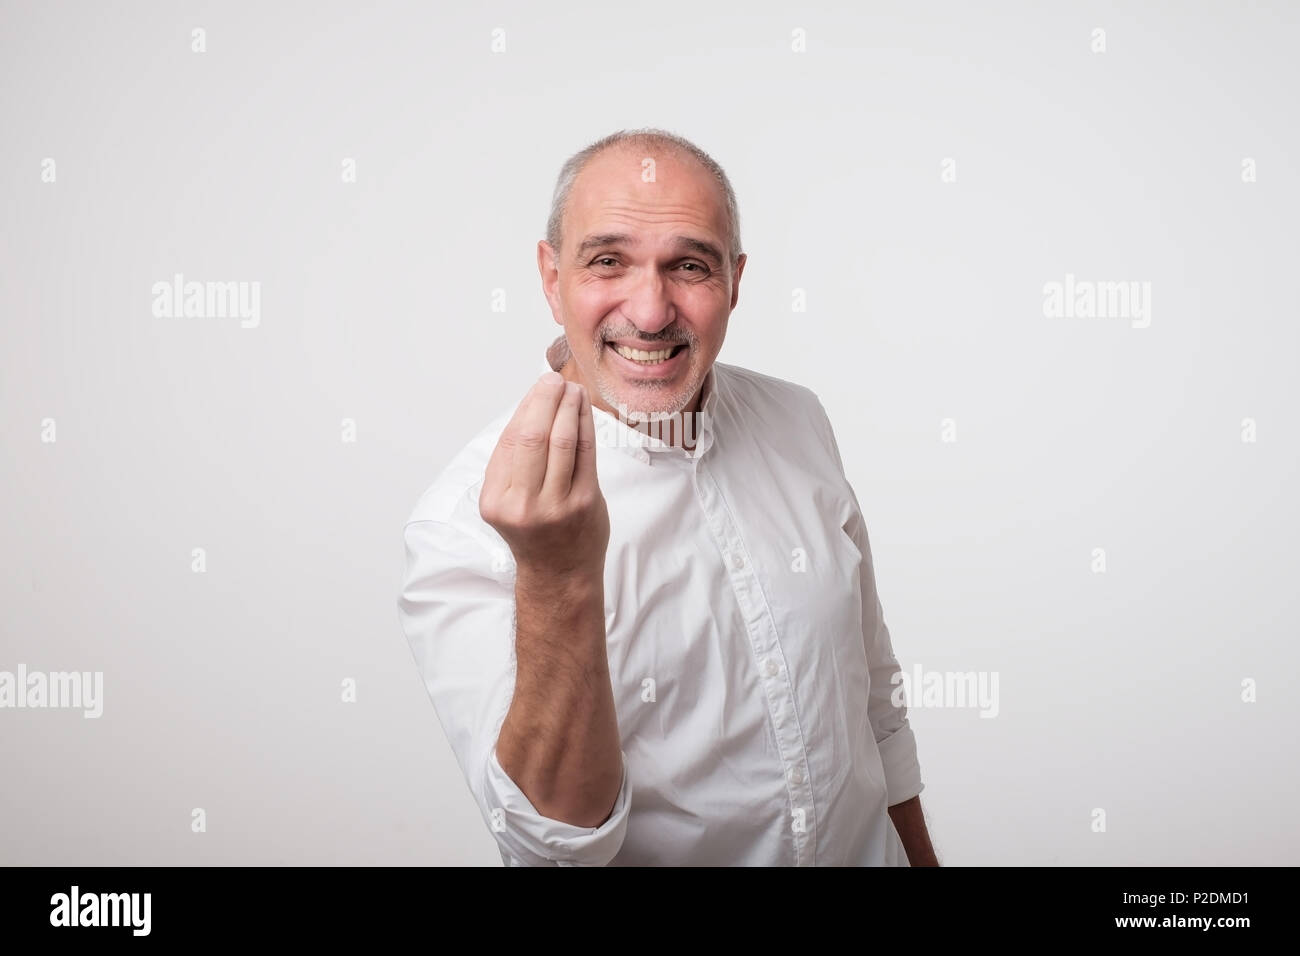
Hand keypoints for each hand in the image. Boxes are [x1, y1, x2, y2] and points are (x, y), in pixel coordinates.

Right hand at [479, 371, 608, 577]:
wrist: (559, 574)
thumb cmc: (534, 531)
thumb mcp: (508, 500)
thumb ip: (515, 460)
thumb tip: (532, 406)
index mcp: (495, 500)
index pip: (510, 441)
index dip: (526, 408)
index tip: (538, 388)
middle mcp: (522, 504)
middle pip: (533, 436)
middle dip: (544, 400)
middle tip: (553, 379)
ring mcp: (556, 504)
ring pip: (561, 440)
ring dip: (568, 407)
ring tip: (572, 389)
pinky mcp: (585, 503)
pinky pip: (585, 453)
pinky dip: (585, 425)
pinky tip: (584, 410)